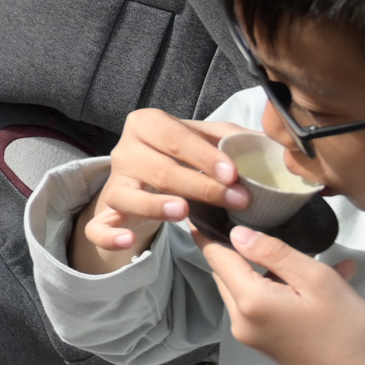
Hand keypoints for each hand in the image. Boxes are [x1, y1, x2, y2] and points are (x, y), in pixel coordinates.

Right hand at [74, 107, 252, 271]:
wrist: (146, 180)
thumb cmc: (182, 157)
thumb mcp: (205, 140)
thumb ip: (231, 139)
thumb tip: (266, 146)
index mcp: (146, 124)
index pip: (174, 137)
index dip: (204, 156)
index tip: (233, 174)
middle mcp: (124, 150)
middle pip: (160, 170)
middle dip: (202, 186)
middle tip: (237, 200)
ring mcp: (113, 183)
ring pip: (129, 196)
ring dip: (156, 206)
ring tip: (184, 211)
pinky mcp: (104, 214)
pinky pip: (99, 228)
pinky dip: (111, 235)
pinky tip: (129, 240)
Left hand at [199, 229, 364, 364]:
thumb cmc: (348, 332)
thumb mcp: (317, 280)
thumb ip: (274, 253)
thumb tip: (236, 234)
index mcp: (249, 301)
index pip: (216, 256)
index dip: (209, 231)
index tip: (204, 207)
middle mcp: (240, 320)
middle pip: (228, 272)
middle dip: (242, 247)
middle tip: (262, 220)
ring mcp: (252, 335)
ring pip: (248, 287)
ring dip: (271, 268)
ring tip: (309, 252)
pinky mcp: (267, 343)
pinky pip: (265, 304)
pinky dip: (285, 288)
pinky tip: (329, 276)